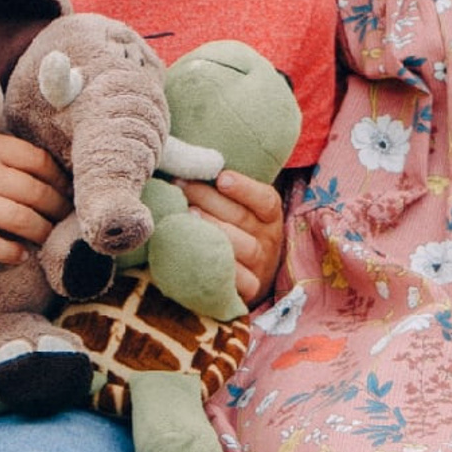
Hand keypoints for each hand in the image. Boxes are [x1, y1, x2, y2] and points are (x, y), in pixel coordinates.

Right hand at [0, 119, 69, 265]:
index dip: (60, 180)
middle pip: (40, 194)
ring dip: (43, 233)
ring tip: (50, 239)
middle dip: (59, 210)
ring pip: (23, 220)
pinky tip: (21, 256)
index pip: (43, 162)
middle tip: (67, 220)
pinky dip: (12, 252)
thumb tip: (27, 145)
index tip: (67, 192)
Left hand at [176, 170, 286, 305]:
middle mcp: (269, 241)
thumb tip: (191, 161)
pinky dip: (216, 266)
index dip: (245, 188)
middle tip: (182, 187)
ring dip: (212, 230)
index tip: (221, 177)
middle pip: (244, 219)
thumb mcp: (240, 210)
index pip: (266, 200)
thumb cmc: (236, 233)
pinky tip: (193, 253)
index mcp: (270, 217)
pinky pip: (236, 280)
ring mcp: (260, 267)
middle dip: (209, 200)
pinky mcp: (249, 290)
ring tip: (186, 217)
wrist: (250, 278)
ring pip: (242, 247)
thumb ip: (223, 190)